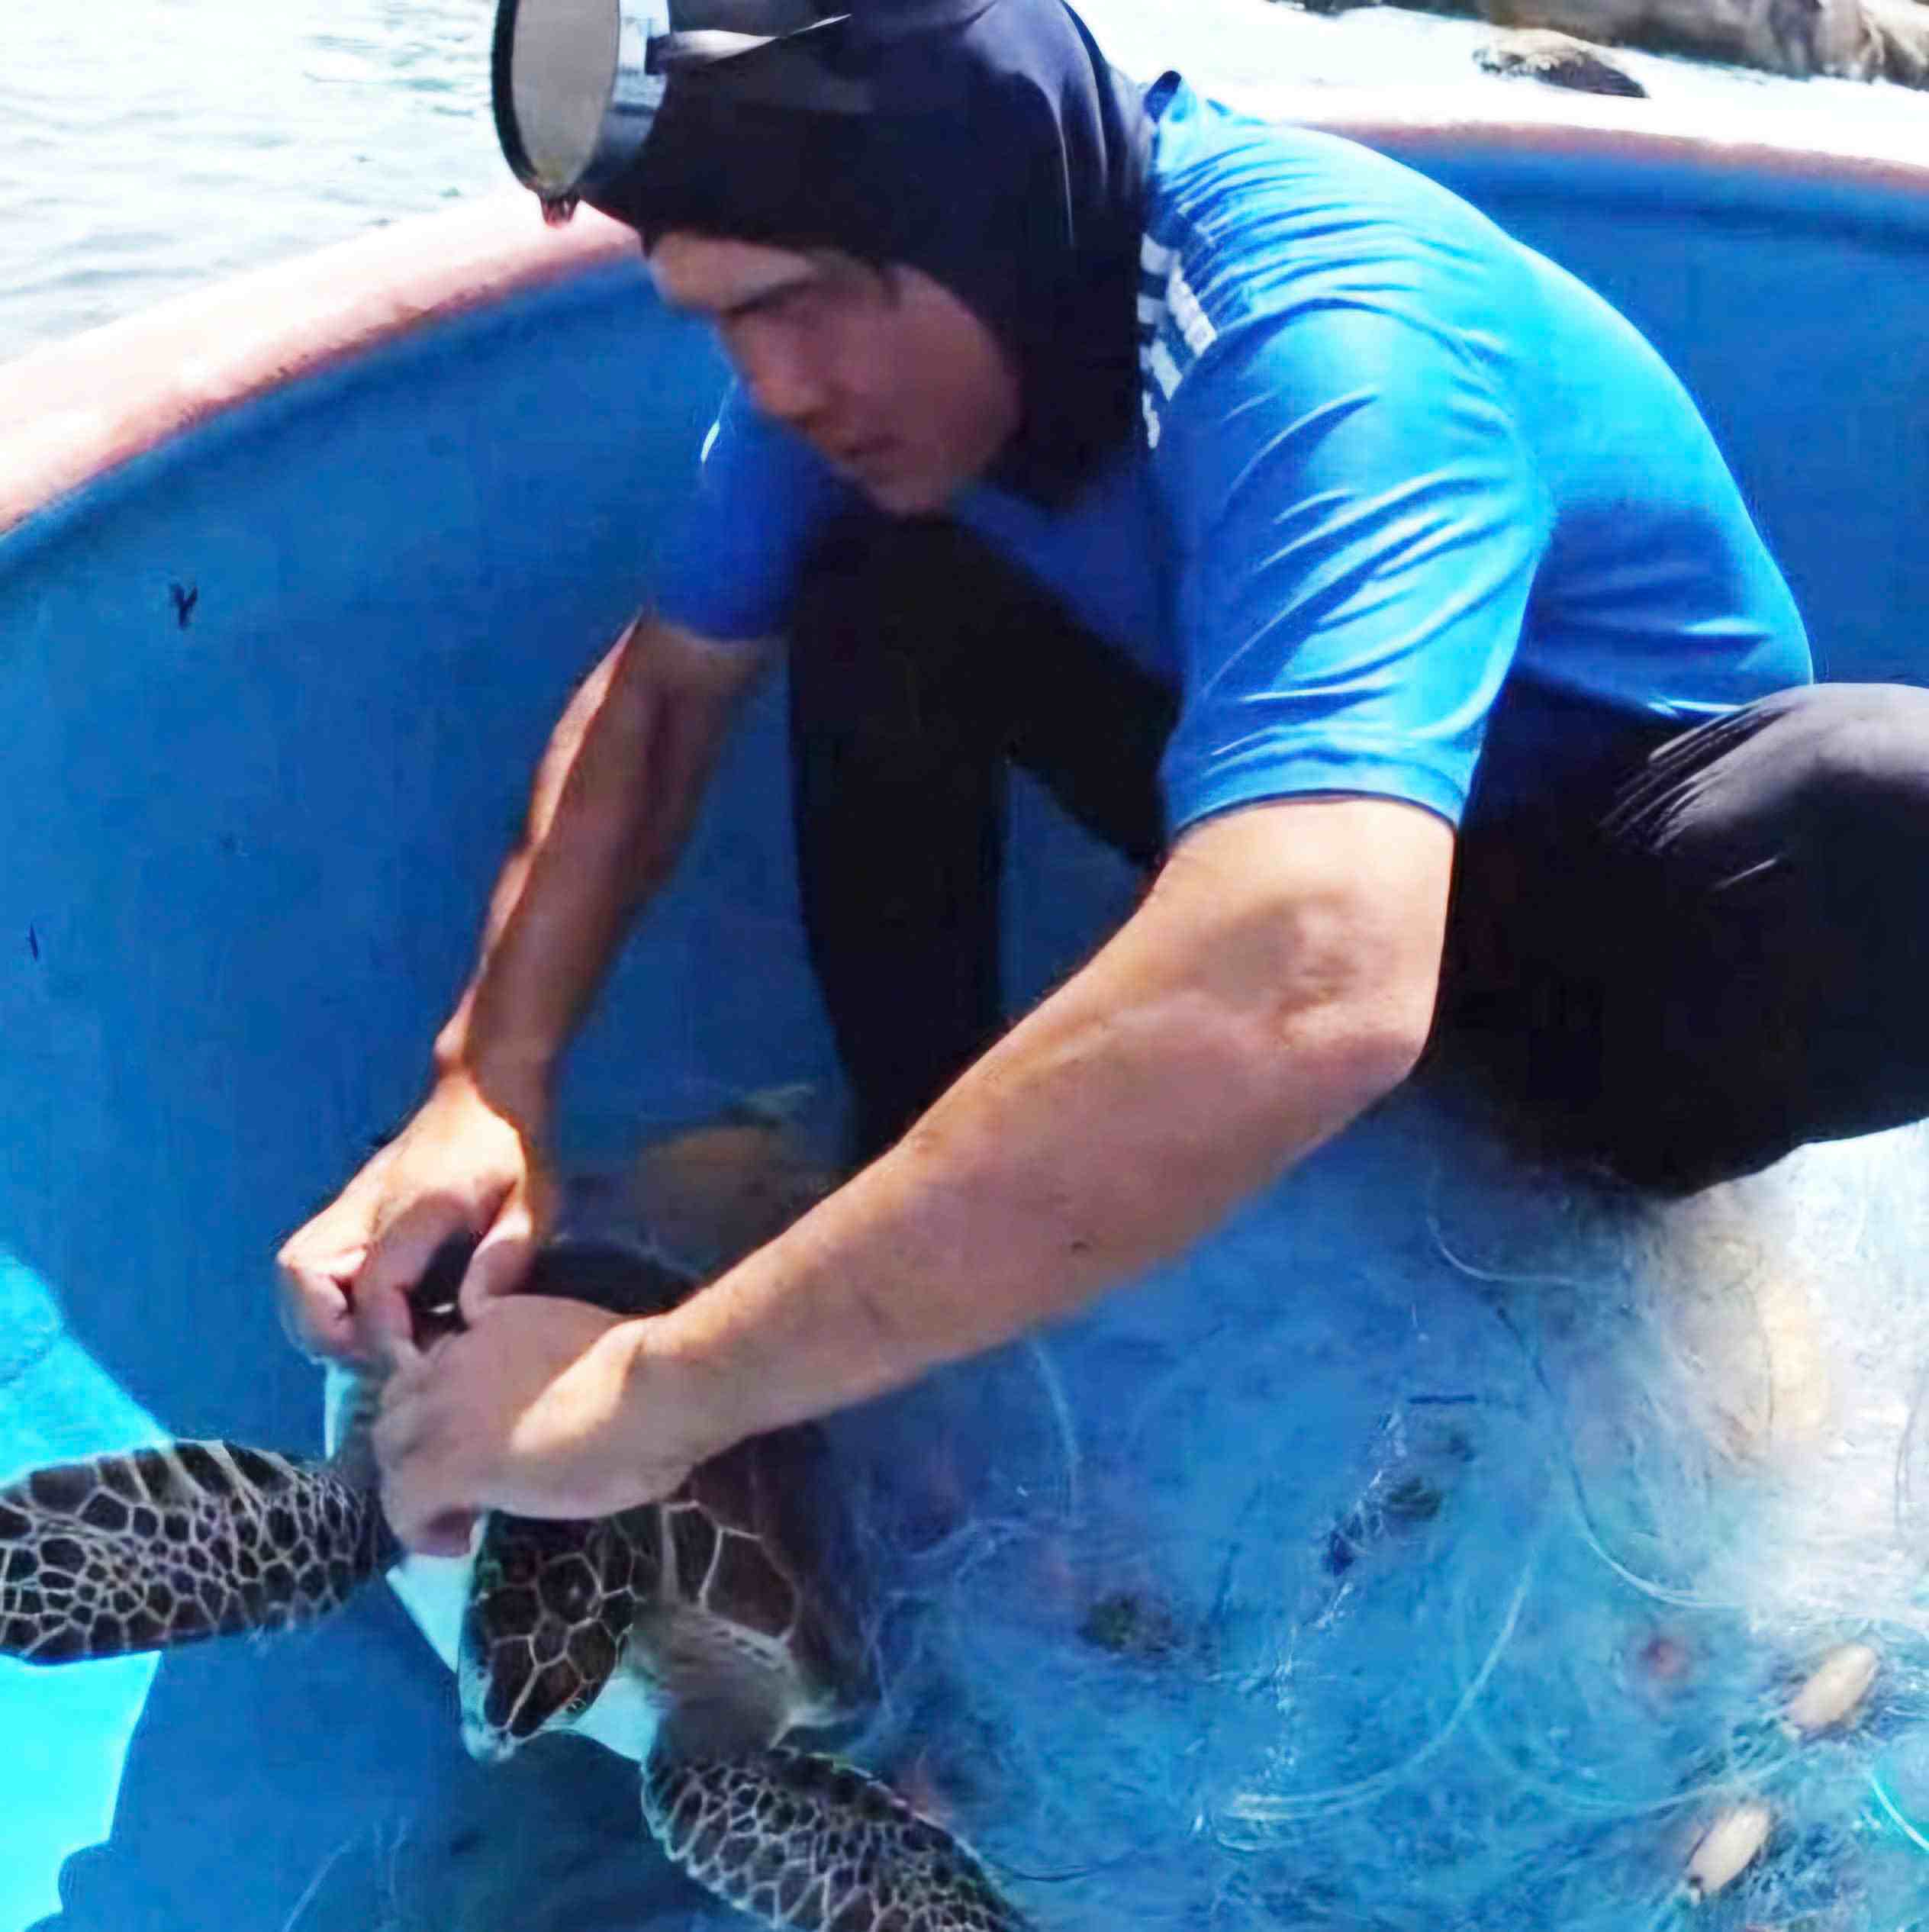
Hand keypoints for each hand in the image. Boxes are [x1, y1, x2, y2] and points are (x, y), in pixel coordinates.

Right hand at [276, 1071, 552, 1364]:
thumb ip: (507, 1255)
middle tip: (389, 1356)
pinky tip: (375, 1314)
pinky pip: (309, 1265)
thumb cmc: (512, 1146)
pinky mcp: (347, 1211)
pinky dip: (324, 1298)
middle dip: (334, 1333)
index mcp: (411, 1210)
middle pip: (303, 1281)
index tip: (419, 1372)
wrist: (484, 1090)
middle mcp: (364, 1209)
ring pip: (296, 1274)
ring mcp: (348, 1207)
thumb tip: (474, 1315)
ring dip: (321, 1316)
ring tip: (377, 1341)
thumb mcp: (533, 1200)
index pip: (373, 1292)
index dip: (388, 1341)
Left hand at [372, 1298, 713, 1554]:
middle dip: (418, 1444)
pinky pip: (401, 1505)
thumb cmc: (649, 1377)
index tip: (480, 1436)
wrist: (654, 1392)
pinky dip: (420, 1530)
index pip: (433, 1362)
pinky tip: (459, 1544)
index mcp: (491, 1323)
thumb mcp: (581, 1348)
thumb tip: (551, 1403)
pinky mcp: (444, 1465)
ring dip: (414, 1484)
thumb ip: (543, 1366)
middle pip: (396, 1405)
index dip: (444, 1405)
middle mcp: (453, 1359)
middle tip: (463, 1480)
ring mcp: (443, 1412)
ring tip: (457, 1515)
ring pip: (388, 1451)